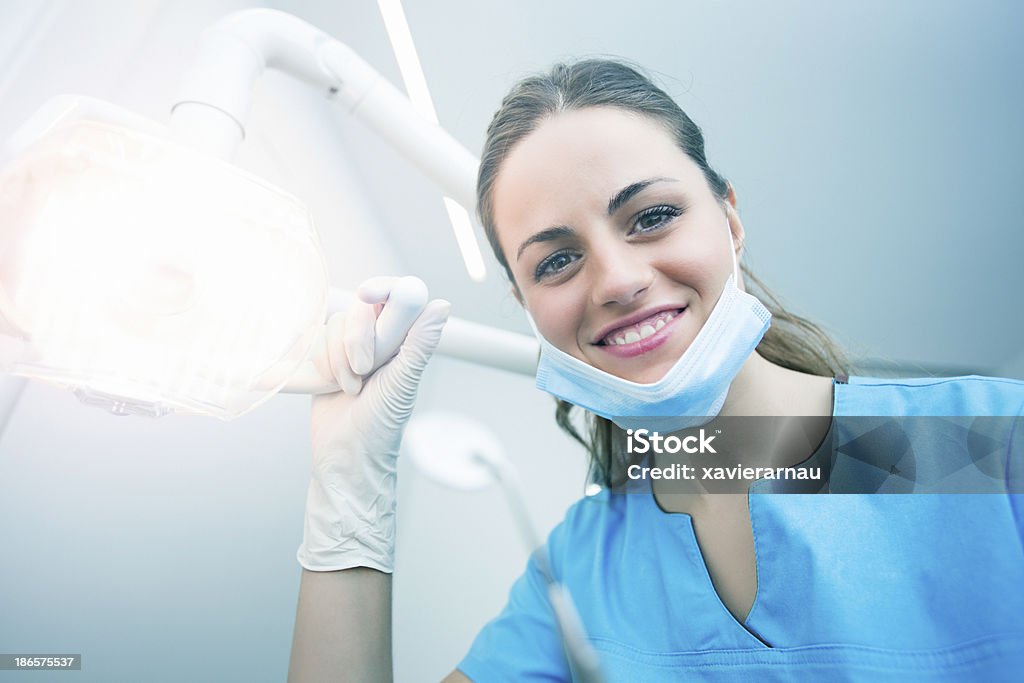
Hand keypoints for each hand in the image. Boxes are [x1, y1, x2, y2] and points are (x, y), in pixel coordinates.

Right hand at [298, 276, 449, 572]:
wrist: (343, 458)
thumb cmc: (380, 428)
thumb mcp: (402, 384)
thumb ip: (420, 344)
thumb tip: (441, 305)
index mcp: (408, 341)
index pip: (401, 294)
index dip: (383, 286)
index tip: (366, 293)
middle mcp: (383, 340)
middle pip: (363, 307)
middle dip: (357, 339)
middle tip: (365, 371)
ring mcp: (354, 348)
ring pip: (337, 323)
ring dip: (337, 358)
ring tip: (350, 388)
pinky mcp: (327, 359)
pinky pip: (317, 341)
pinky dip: (320, 363)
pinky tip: (329, 387)